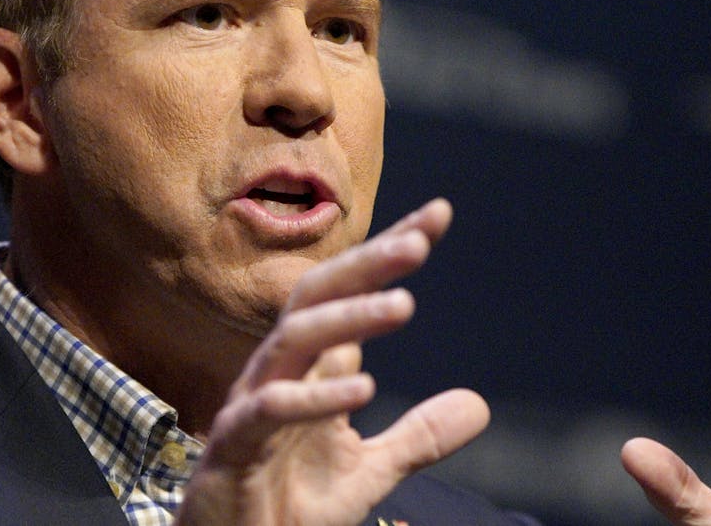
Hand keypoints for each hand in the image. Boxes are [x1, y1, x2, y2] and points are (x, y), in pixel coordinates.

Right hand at [176, 198, 489, 525]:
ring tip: (404, 306)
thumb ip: (419, 436)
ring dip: (348, 317)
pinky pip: (267, 408)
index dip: (387, 253)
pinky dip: (314, 396)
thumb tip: (479, 404)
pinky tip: (363, 387)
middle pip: (316, 297)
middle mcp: (278, 373)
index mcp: (309, 369)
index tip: (439, 215)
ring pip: (292, 339)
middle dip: (365, 265)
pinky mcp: (231, 448)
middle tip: (419, 244)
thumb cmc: (288, 511)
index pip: (348, 294)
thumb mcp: (371, 473)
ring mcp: (251, 406)